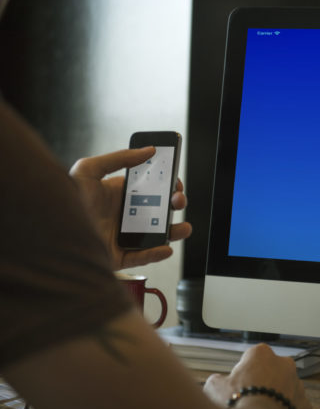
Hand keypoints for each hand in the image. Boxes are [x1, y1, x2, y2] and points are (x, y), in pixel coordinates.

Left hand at [69, 147, 192, 269]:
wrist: (48, 232)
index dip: (166, 185)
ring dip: (175, 231)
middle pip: (159, 210)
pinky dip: (158, 253)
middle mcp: (124, 215)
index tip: (175, 182)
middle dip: (174, 205)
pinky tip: (166, 247)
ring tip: (182, 227)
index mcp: (119, 195)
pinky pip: (144, 257)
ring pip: (157, 235)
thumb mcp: (88, 170)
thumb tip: (147, 151)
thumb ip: (119, 158)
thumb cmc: (65, 200)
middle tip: (178, 201)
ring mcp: (123, 236)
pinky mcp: (120, 256)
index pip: (151, 189)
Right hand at [204, 344, 312, 408]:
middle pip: (272, 371)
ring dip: (277, 397)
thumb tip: (216, 382)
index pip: (252, 357)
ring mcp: (298, 385)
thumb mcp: (214, 387)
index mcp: (262, 354)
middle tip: (250, 398)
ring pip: (287, 388)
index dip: (243, 372)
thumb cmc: (238, 405)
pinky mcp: (306, 405)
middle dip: (264, 382)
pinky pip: (296, 407)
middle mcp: (284, 364)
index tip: (238, 384)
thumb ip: (218, 380)